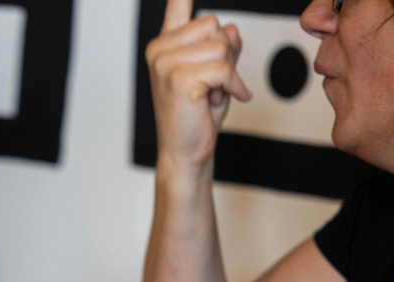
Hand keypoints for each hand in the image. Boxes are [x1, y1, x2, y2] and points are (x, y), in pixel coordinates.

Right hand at [146, 0, 251, 169]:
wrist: (185, 154)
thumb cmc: (196, 117)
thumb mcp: (215, 75)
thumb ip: (222, 48)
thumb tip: (231, 29)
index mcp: (164, 45)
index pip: (176, 3)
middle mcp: (160, 50)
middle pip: (212, 24)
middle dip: (224, 53)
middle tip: (213, 83)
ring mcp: (166, 63)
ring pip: (220, 46)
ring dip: (227, 73)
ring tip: (212, 94)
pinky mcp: (179, 78)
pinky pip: (223, 68)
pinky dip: (232, 85)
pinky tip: (224, 99)